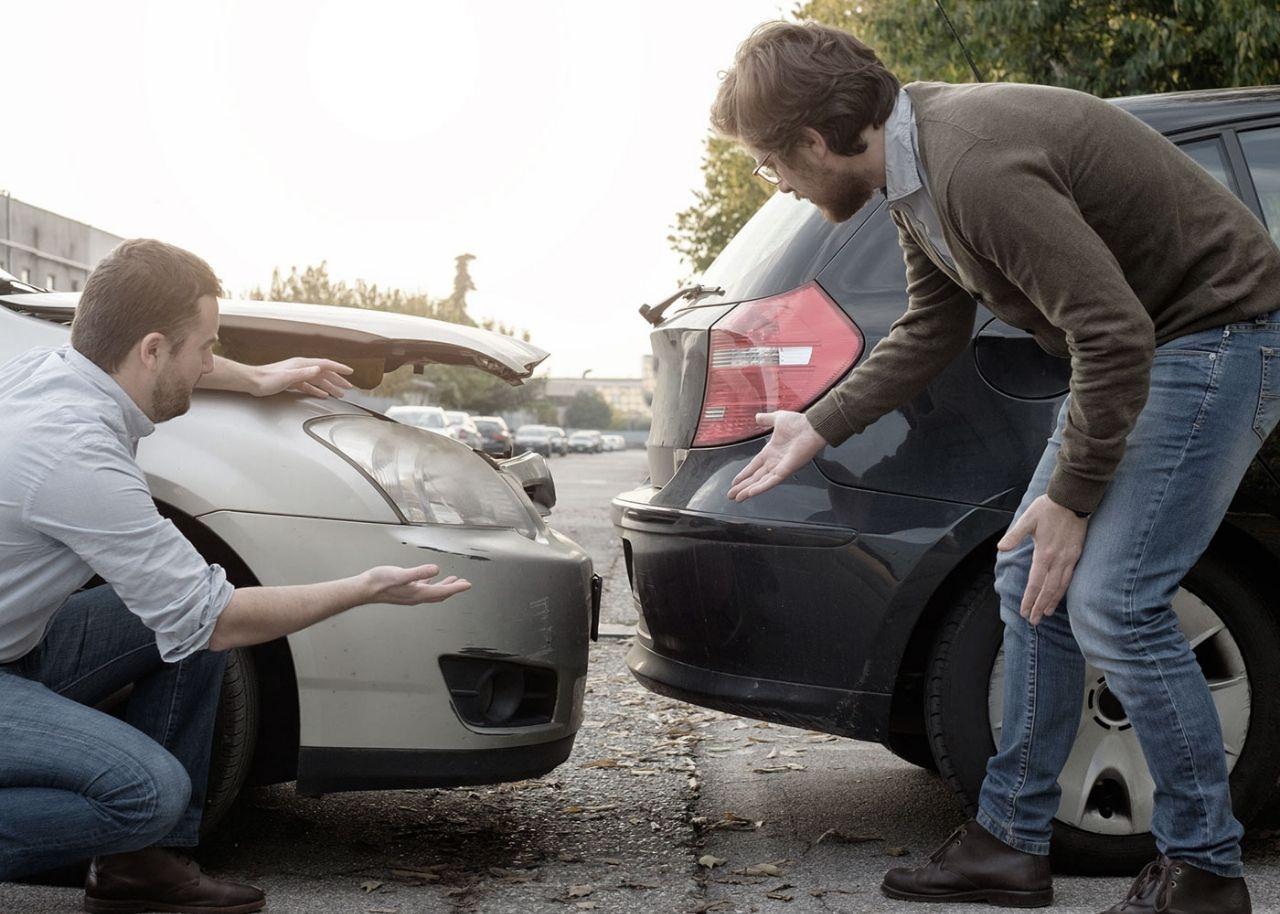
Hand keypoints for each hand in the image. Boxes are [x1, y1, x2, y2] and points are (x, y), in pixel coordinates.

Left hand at [253, 358, 354, 397]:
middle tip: (348, 387)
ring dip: (329, 386)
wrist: (252, 382)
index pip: (325, 364)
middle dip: (337, 379)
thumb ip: (304, 373)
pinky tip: (323, 395)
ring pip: (318, 380)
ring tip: (339, 394)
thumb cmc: (266, 379)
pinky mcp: (292, 382)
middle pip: (324, 373)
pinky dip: (318, 390)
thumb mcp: (287, 377)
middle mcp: (302, 368)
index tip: (350, 372)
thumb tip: (319, 369)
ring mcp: (297, 374)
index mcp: (302, 364)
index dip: (339, 368)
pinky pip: (309, 386)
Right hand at [362, 564, 471, 604]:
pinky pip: (423, 588)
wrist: (364, 589)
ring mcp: (411, 594)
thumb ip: (419, 572)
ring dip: (444, 586)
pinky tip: (431, 578)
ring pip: (433, 592)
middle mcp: (416, 596)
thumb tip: (436, 569)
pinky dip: (432, 583)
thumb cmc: (379, 582)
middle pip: (440, 594)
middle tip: (464, 584)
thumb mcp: (401, 574)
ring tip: (453, 580)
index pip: (442, 591)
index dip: (457, 588)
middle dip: (454, 589)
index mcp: (418, 593)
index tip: (468, 585)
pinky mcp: (405, 590)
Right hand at [727, 410, 827, 501]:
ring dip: (748, 491)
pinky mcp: (786, 470)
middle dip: (742, 486)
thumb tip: (757, 417)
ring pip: (760, 482)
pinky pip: (771, 481)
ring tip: (737, 498)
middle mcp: (774, 462)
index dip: (744, 474)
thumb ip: (767, 419)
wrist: (812, 426)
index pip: (754, 466)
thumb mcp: (778, 419)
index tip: (735, 481)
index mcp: (771, 451)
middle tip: (731, 495)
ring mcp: (780, 467)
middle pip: (754, 477)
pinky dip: (761, 487)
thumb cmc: (799, 423)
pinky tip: (751, 493)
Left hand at [997, 494, 1087, 624]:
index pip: (1035, 583)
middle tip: (1033, 621)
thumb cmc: (1048, 508)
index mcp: (1044, 553)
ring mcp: (1070, 558)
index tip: (1025, 612)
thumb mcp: (1027, 519)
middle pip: (1049, 590)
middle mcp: (1059, 559)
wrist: (1073, 499)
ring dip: (1053, 602)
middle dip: (1040, 606)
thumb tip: (1000, 547)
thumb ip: (1015, 535)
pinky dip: (1064, 590)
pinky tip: (1059, 596)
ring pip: (1061, 586)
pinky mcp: (1077, 555)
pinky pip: (1070, 578)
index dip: (1030, 599)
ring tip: (1046, 614)